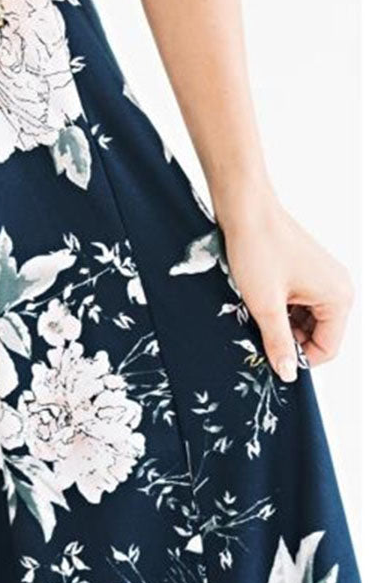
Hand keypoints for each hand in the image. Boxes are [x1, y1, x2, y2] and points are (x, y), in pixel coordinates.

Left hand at [219, 192, 354, 383]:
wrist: (244, 208)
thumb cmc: (258, 247)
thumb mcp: (265, 304)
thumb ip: (278, 343)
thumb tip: (287, 374)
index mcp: (338, 296)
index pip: (327, 348)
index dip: (298, 359)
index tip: (270, 360)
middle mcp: (336, 286)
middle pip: (316, 334)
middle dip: (287, 338)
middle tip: (257, 335)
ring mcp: (320, 277)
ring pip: (303, 319)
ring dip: (279, 322)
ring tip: (254, 313)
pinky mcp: (303, 270)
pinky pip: (296, 302)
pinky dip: (277, 307)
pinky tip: (256, 300)